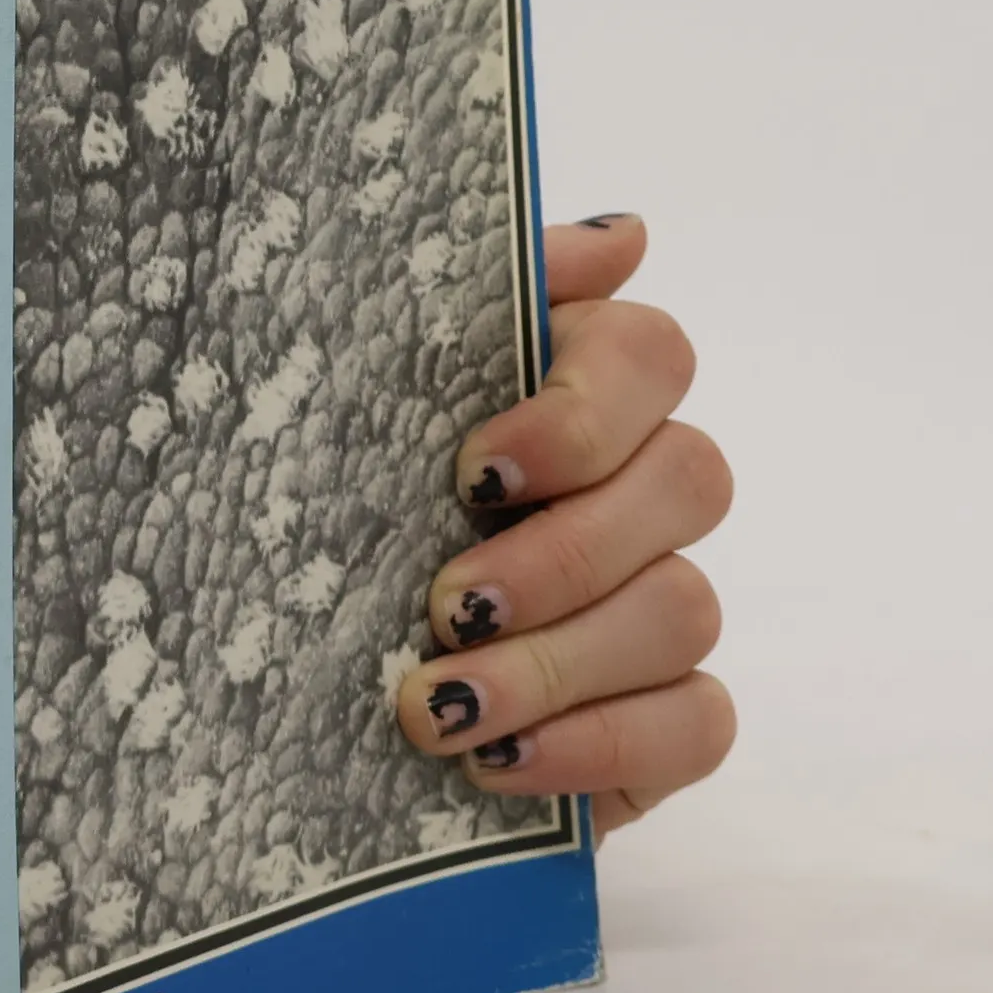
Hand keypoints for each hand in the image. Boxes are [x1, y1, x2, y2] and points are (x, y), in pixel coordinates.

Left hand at [395, 214, 735, 839]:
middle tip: (442, 604)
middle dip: (562, 553)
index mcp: (570, 391)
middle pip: (689, 479)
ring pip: (687, 607)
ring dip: (556, 663)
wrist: (291, 673)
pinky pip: (701, 724)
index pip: (650, 352)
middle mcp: (636, 485)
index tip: (474, 470)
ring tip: (435, 707)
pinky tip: (497, 759)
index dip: (583, 410)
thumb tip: (623, 233)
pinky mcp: (663, 714)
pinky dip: (601, 745)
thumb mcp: (366, 392)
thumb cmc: (333, 506)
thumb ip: (472, 301)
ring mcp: (659, 599)